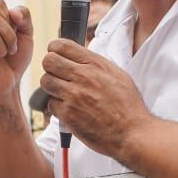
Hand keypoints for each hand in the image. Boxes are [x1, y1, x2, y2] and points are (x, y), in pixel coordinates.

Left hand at [40, 39, 152, 158]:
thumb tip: (78, 57)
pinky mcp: (68, 114)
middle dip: (51, 66)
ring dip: (52, 86)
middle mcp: (82, 77)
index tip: (56, 54)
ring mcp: (73, 96)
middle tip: (58, 74)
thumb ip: (95, 63)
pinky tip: (70, 109)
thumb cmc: (128, 105)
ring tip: (63, 92)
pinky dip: (57, 106)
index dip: (55, 49)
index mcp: (95, 64)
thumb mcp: (117, 74)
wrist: (132, 132)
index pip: (61, 45)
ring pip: (45, 81)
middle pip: (48, 61)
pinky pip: (50, 104)